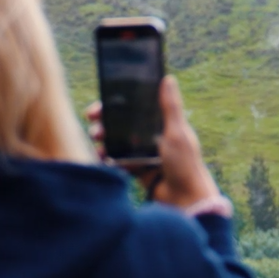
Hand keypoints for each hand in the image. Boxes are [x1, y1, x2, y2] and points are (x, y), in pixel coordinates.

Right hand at [86, 78, 220, 210]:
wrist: (184, 200)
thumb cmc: (185, 164)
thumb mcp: (177, 132)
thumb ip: (171, 107)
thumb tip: (167, 78)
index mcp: (162, 125)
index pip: (135, 109)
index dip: (117, 106)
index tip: (100, 106)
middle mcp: (151, 136)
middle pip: (122, 124)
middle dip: (105, 123)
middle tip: (93, 124)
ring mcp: (143, 153)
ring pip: (117, 142)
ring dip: (105, 140)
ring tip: (98, 142)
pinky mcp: (138, 169)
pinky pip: (118, 160)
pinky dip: (108, 159)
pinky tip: (101, 158)